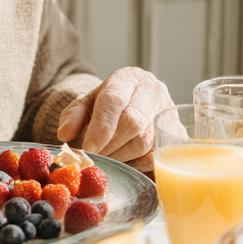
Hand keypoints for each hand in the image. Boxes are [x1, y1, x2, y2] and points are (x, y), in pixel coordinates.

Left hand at [55, 67, 172, 171]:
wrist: (138, 97)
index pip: (114, 100)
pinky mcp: (177, 131)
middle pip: (132, 123)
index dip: (101, 126)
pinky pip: (158, 155)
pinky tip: (126, 163)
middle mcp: (151, 91)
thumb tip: (65, 134)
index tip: (88, 147)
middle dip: (109, 146)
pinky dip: (138, 164)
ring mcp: (168, 111)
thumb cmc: (109, 104)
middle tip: (95, 157)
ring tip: (108, 160)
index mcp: (126, 79)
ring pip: (146, 142)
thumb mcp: (87, 102)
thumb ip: (73, 115)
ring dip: (122, 157)